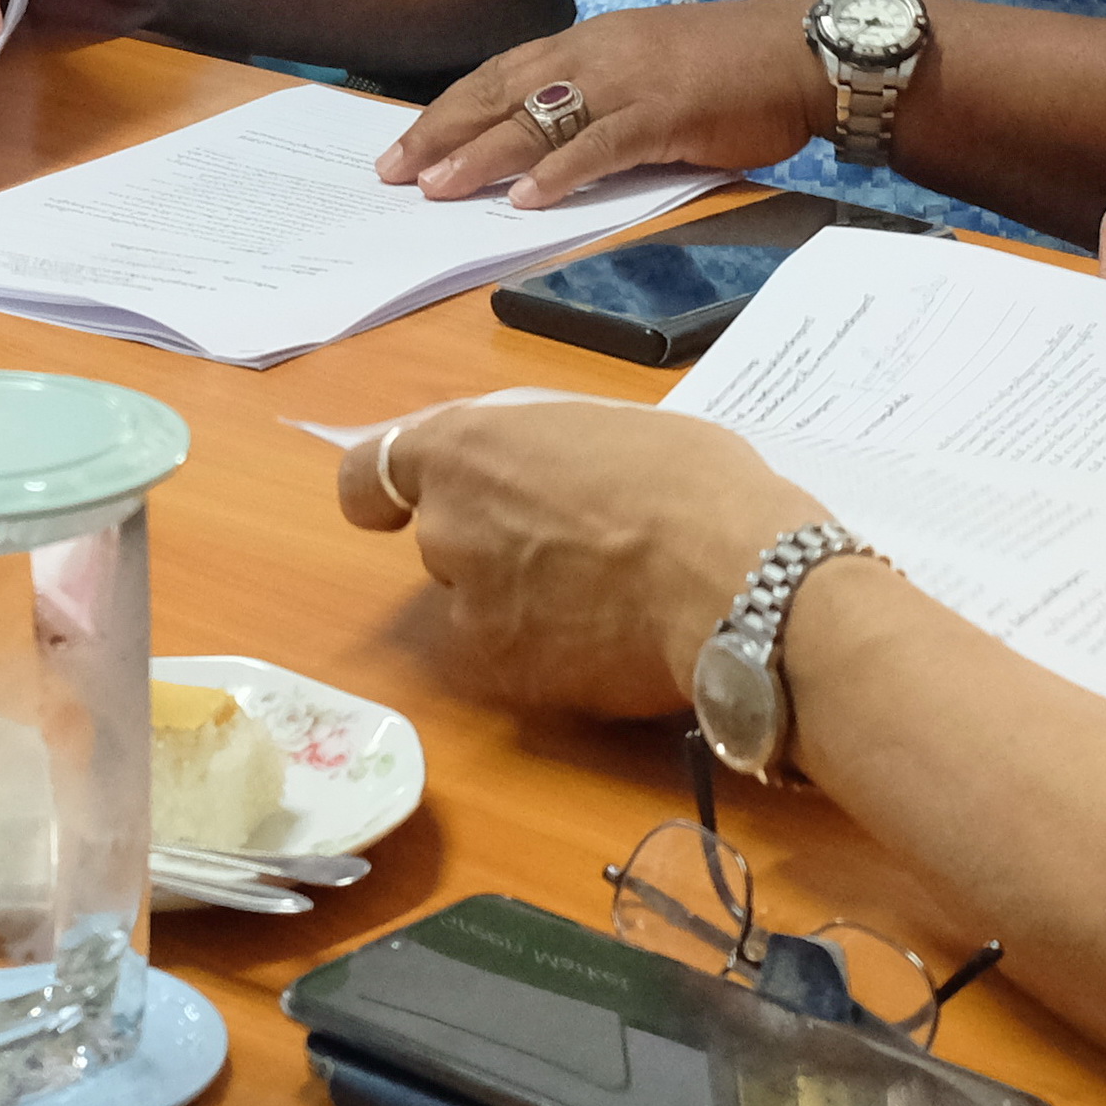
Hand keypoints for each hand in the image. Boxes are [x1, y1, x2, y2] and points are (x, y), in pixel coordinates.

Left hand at [335, 403, 822, 719]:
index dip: (383, 494)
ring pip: (482, 605)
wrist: (739, 582)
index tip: (397, 508)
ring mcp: (475, 613)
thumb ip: (539, 452)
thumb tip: (531, 473)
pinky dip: (557, 651)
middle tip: (572, 543)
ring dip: (524, 602)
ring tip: (609, 596)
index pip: (367, 476)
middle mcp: (449, 531)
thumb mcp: (604, 426)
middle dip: (490, 544)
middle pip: (443, 541)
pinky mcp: (514, 679)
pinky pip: (523, 658)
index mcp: (465, 451)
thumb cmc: (689, 480)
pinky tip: (618, 639)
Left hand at [377, 0, 821, 209]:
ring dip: (484, 155)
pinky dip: (562, 172)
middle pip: (502, 92)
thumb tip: (551, 135)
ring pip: (540, 118)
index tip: (405, 143)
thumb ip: (600, 92)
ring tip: (439, 188)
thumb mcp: (649, 67)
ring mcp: (631, 82)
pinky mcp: (667, 114)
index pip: (502, 73)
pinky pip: (602, 146)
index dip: (449, 109)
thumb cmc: (733, 65)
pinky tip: (528, 198)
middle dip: (443, 132)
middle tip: (394, 170)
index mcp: (592, 40)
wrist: (805, 52)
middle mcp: (599, 53)